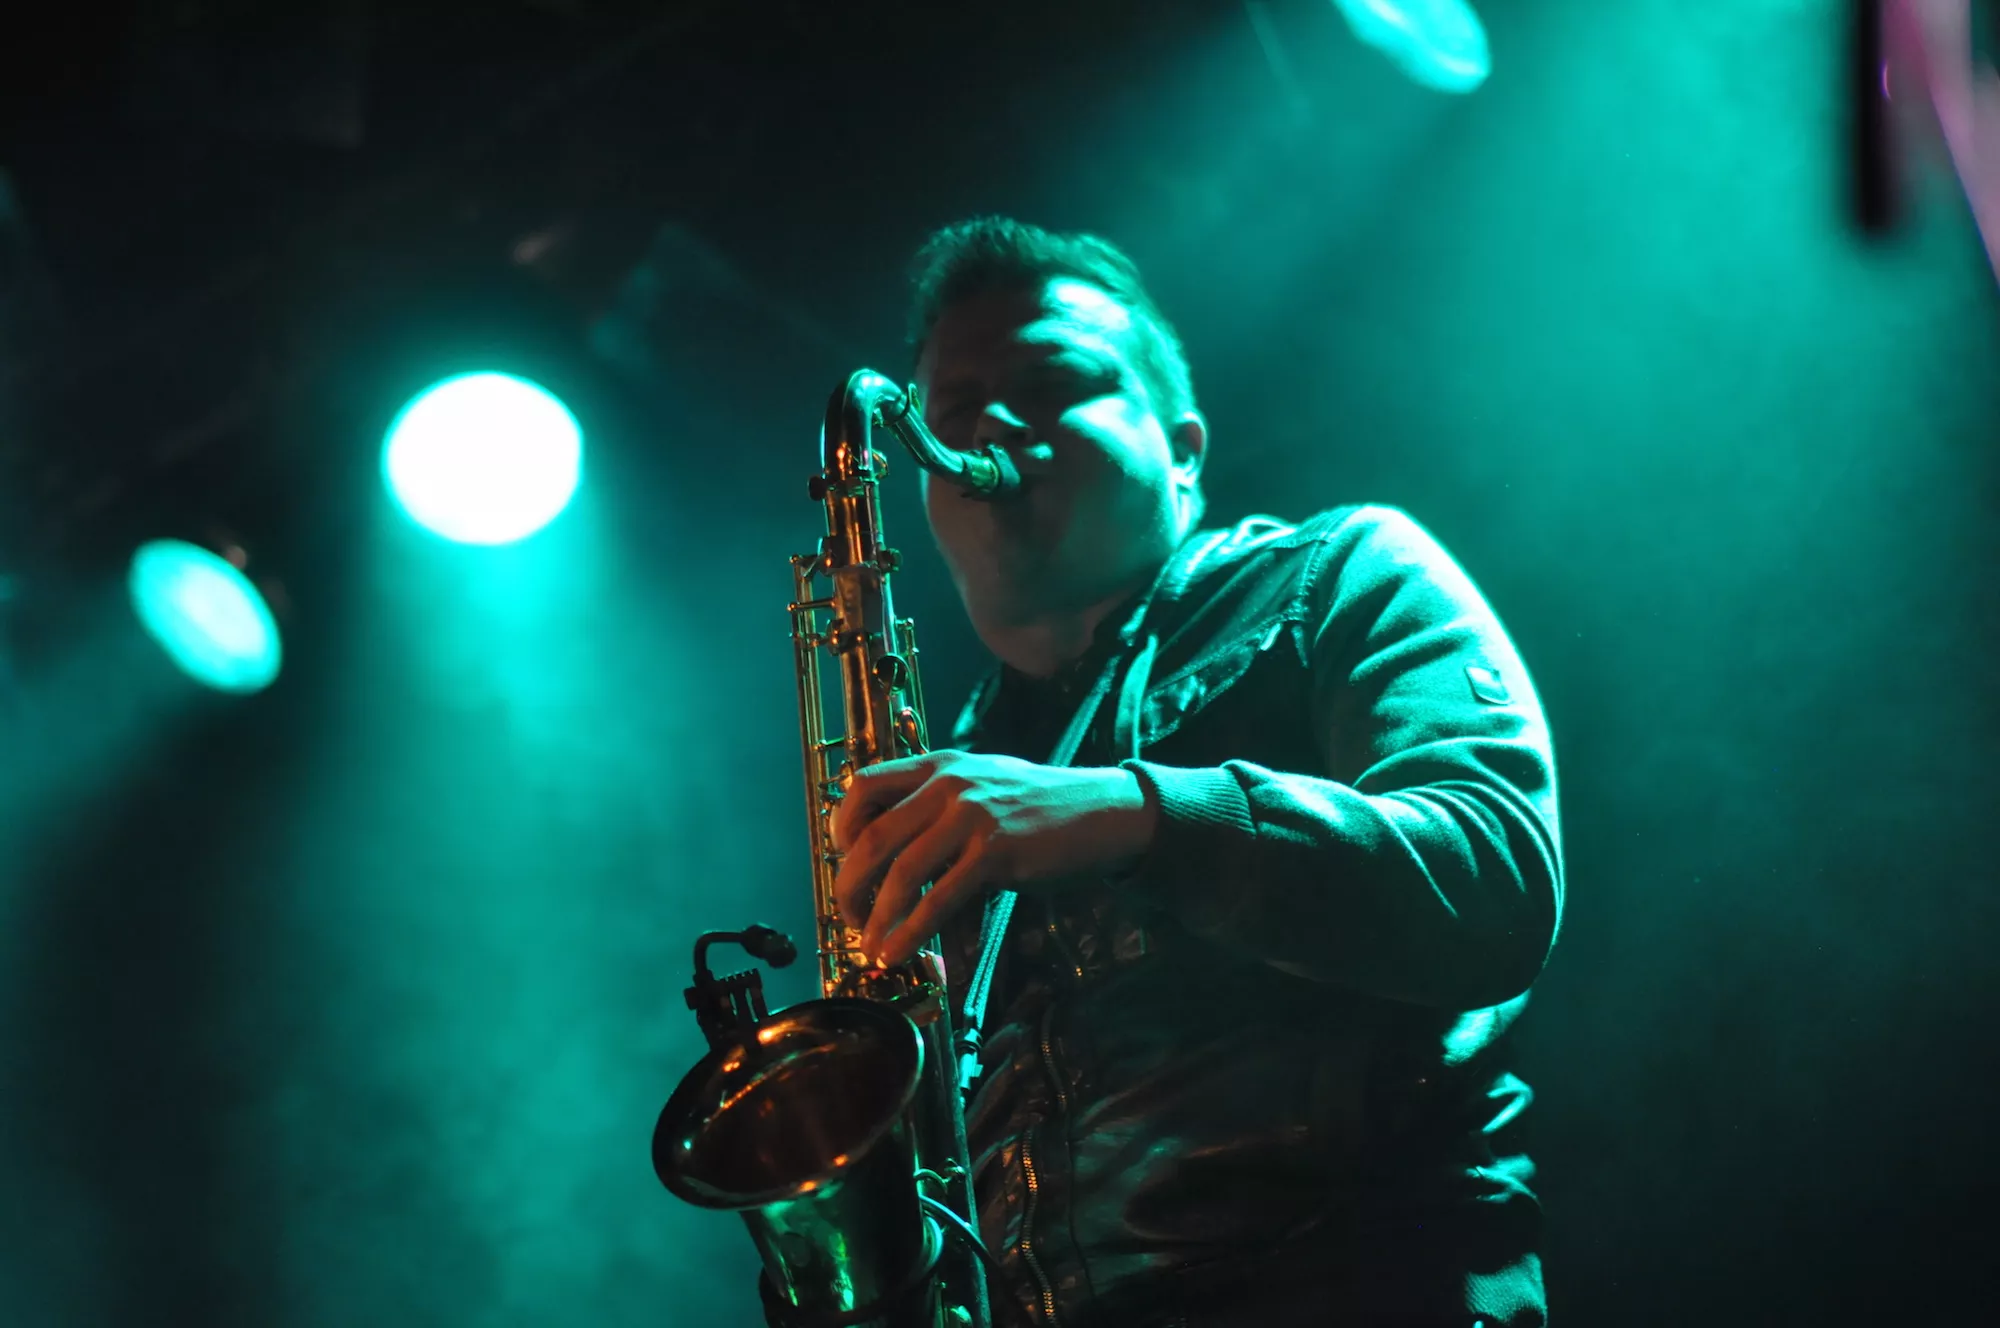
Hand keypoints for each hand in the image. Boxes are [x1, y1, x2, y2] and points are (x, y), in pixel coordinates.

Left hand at [830, 750, 1156, 967]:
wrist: (1101, 812)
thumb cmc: (1037, 808)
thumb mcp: (980, 789)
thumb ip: (935, 811)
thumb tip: (889, 863)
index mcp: (938, 764)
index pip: (863, 786)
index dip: (842, 828)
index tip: (844, 862)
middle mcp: (949, 783)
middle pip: (872, 836)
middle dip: (850, 886)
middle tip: (850, 918)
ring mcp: (972, 816)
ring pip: (901, 871)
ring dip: (877, 917)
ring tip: (871, 947)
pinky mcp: (995, 852)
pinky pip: (939, 898)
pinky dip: (912, 931)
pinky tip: (900, 952)